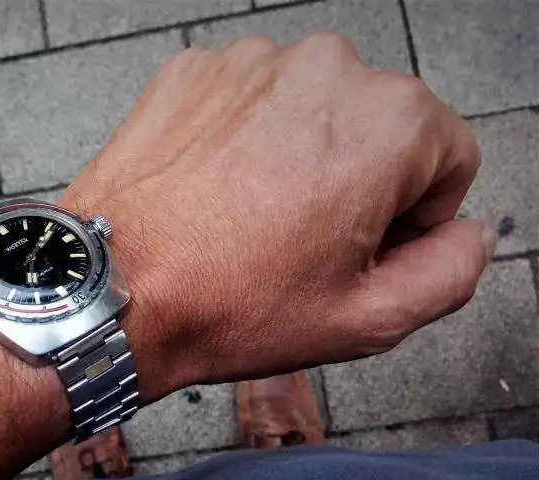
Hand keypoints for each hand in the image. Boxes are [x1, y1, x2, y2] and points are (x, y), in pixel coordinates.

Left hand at [59, 33, 492, 399]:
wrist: (111, 291)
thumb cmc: (224, 303)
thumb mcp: (368, 319)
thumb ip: (451, 271)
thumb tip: (464, 235)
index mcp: (387, 122)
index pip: (448, 158)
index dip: (412, 217)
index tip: (361, 248)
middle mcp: (323, 70)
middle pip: (378, 127)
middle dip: (356, 181)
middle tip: (301, 243)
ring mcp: (249, 63)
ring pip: (309, 111)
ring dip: (295, 156)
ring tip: (248, 221)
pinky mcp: (193, 71)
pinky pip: (245, 102)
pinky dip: (239, 140)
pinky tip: (213, 193)